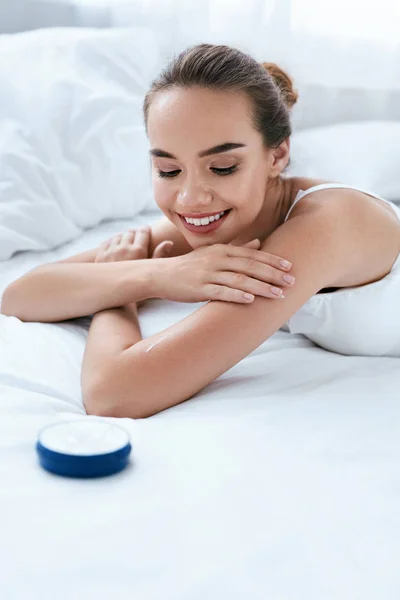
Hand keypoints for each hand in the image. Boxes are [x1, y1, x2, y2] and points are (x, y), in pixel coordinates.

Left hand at [94, 225, 170, 309]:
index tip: (146, 229)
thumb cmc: (138, 290)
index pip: (142, 232)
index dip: (145, 229)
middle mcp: (124, 249)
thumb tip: (169, 242)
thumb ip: (160, 256)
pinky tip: (114, 246)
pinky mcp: (100, 256)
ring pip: (117, 237)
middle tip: (136, 234)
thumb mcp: (152, 272)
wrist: (117, 303)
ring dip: (122, 237)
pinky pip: (106, 243)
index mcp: (138, 251)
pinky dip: (111, 242)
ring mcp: (110, 252)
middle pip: (129, 232)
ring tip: (126, 241)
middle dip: (134, 232)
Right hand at [152, 241, 293, 303]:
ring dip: (261, 287)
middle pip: (250, 266)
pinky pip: (221, 292)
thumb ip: (236, 248)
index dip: (272, 260)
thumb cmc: (189, 266)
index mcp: (222, 250)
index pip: (252, 254)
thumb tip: (258, 242)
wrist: (161, 275)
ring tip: (278, 295)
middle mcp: (217, 259)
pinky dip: (237, 295)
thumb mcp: (213, 253)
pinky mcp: (199, 288)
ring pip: (240, 280)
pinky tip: (250, 300)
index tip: (289, 266)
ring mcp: (208, 274)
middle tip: (291, 282)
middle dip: (273, 274)